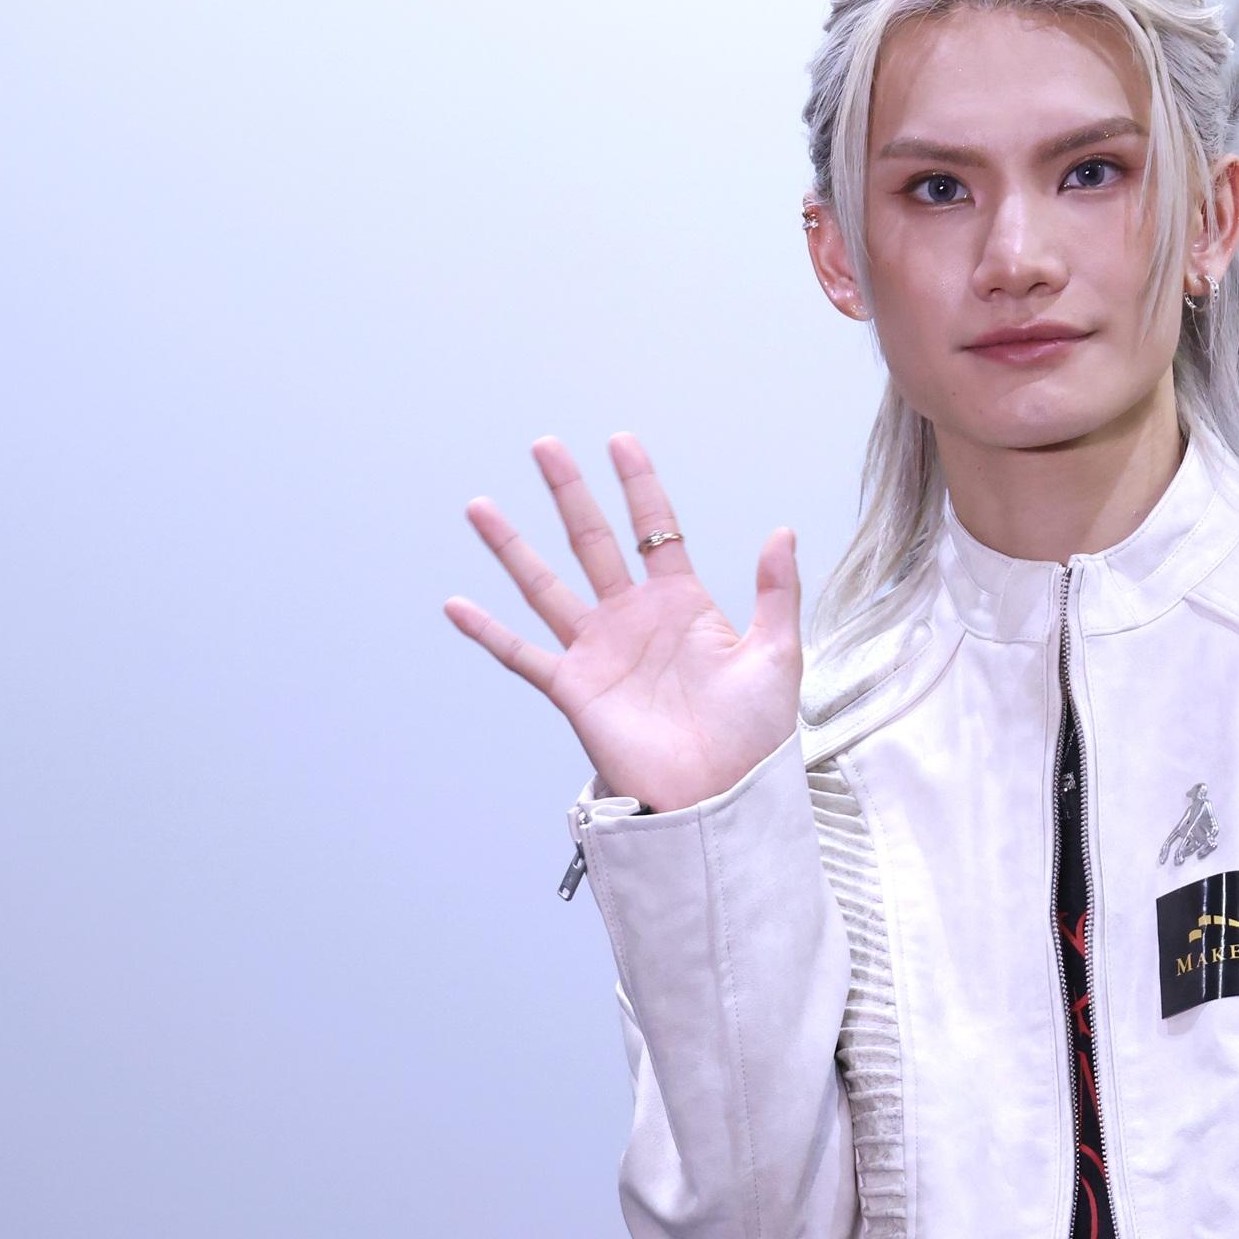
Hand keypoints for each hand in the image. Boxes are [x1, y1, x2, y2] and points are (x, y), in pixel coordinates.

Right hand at [444, 433, 801, 813]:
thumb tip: (782, 531)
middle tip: (545, 446)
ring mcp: (598, 652)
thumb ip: (776, 593)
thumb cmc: (753, 736)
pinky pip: (521, 655)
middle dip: (569, 493)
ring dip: (512, 547)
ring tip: (481, 507)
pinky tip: (457, 605)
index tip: (620, 441)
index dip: (639, 486)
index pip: (656, 530)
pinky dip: (487, 632)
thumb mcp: (776, 656)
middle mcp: (632, 619)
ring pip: (545, 586)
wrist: (721, 798)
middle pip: (593, 542)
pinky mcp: (574, 689)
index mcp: (682, 604)